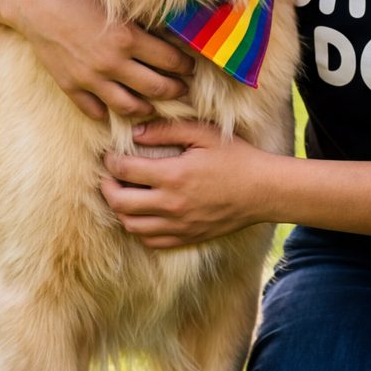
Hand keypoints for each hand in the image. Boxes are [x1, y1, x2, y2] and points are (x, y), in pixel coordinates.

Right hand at [14, 0, 193, 121]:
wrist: (33, 0)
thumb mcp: (117, 4)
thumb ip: (141, 23)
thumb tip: (170, 35)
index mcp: (128, 38)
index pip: (171, 61)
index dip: (185, 66)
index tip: (190, 67)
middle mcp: (113, 63)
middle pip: (156, 88)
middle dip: (175, 90)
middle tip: (182, 89)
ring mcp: (90, 78)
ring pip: (129, 107)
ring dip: (146, 109)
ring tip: (153, 106)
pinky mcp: (70, 85)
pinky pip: (94, 110)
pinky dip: (106, 113)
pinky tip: (112, 109)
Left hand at [102, 120, 269, 248]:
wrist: (263, 191)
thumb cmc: (236, 158)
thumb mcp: (204, 134)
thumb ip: (168, 129)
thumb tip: (136, 132)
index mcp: (174, 175)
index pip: (124, 170)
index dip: (111, 161)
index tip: (111, 155)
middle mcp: (171, 204)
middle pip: (119, 202)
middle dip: (106, 187)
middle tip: (108, 176)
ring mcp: (178, 225)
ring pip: (131, 225)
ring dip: (120, 210)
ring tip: (122, 194)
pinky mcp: (186, 238)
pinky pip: (150, 240)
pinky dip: (139, 228)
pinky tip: (142, 214)